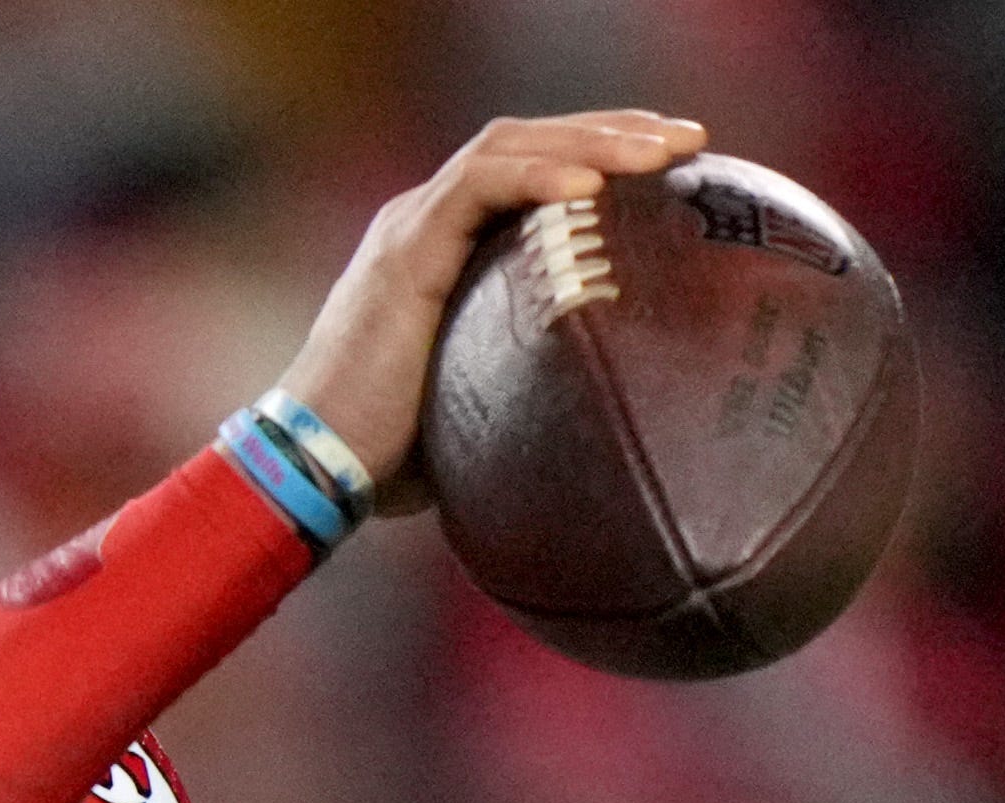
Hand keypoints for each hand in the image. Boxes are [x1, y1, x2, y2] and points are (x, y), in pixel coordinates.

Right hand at [259, 107, 712, 500]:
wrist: (310, 470)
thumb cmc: (390, 463)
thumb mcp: (483, 411)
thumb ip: (533, 388)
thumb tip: (617, 426)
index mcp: (446, 247)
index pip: (533, 170)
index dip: (605, 156)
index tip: (678, 169)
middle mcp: (426, 220)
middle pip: (531, 140)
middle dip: (616, 129)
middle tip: (693, 141)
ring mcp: (411, 227)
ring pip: (509, 146)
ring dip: (592, 140)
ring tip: (663, 151)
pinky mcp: (403, 251)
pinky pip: (476, 186)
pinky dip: (537, 177)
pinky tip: (592, 186)